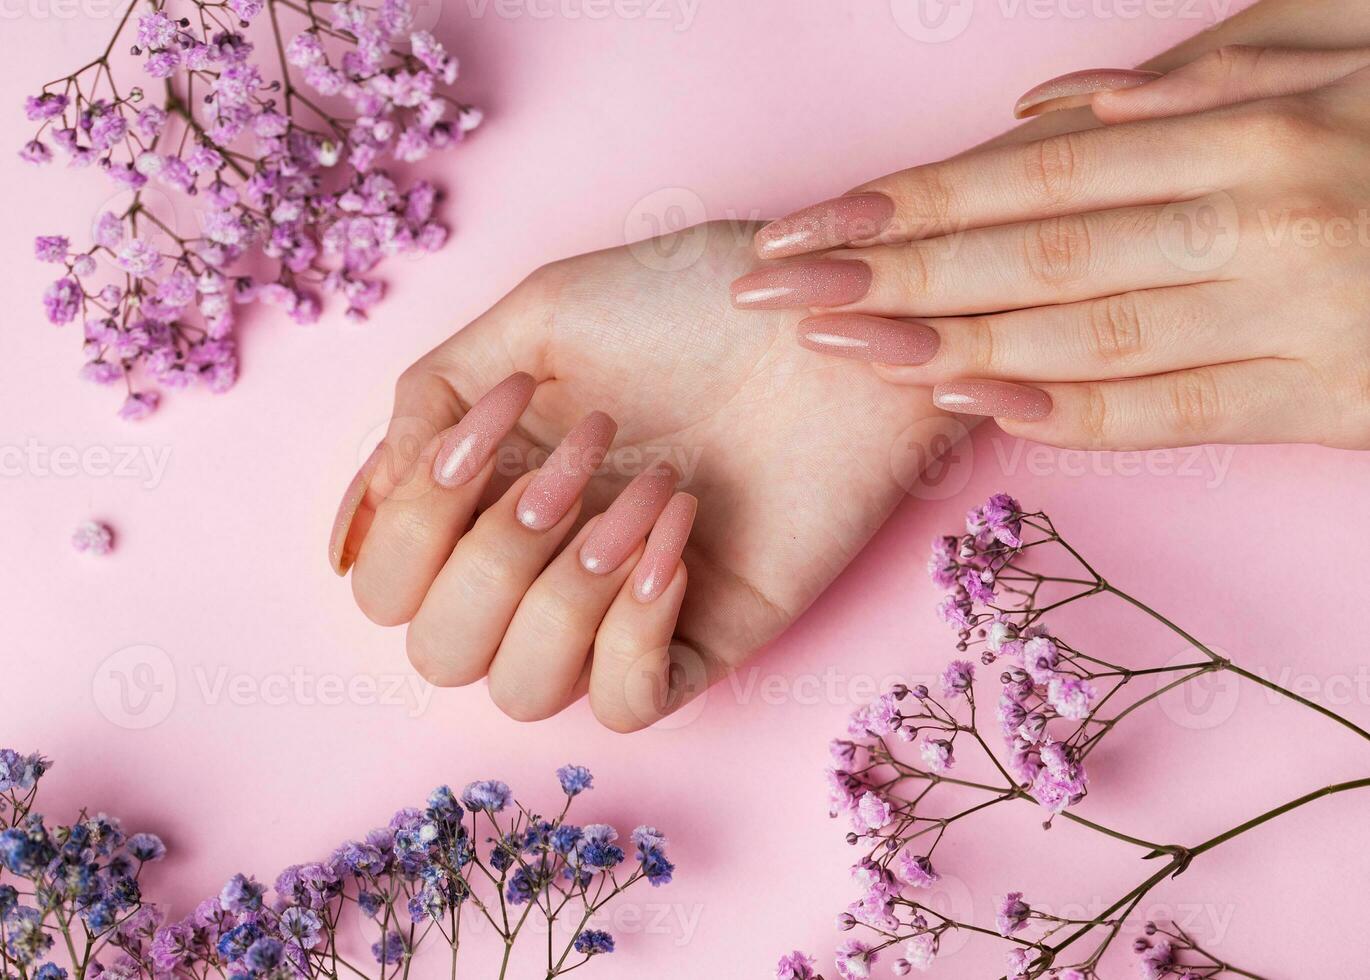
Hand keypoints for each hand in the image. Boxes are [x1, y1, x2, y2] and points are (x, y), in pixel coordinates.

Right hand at [329, 222, 943, 730]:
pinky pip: (631, 703)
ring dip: (565, 591)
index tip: (488, 427)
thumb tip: (374, 496)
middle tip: (577, 462)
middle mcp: (543, 563)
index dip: (410, 520)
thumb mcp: (542, 317)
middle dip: (489, 555)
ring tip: (648, 489)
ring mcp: (621, 608)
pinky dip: (635, 629)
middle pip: (436, 652)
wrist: (834, 318)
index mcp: (490, 493)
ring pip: (522, 693)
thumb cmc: (697, 304)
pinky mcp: (706, 635)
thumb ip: (433, 393)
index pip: (385, 582)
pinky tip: (678, 538)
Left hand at [732, 46, 1369, 450]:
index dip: (911, 201)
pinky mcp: (1330, 400)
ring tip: (840, 351)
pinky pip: (1179, 409)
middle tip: (775, 293)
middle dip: (888, 275)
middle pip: (1033, 251)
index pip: (1037, 171)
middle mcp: (1262, 214)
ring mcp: (1294, 314)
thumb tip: (1053, 106)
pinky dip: (1072, 411)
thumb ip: (1207, 70)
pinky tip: (975, 408)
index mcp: (1254, 122)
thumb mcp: (1347, 42)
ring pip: (1086, 334)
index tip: (811, 226)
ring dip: (946, 342)